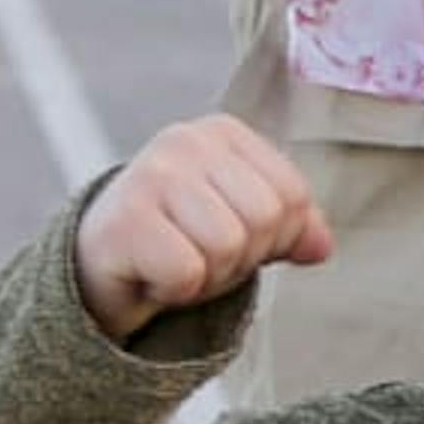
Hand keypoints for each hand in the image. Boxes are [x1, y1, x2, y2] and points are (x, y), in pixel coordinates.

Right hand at [71, 115, 333, 343]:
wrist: (101, 268)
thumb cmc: (181, 240)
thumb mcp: (245, 227)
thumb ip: (291, 229)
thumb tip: (322, 247)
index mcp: (224, 133)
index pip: (293, 195)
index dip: (274, 237)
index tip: (230, 237)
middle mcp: (186, 140)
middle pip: (265, 218)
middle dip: (241, 257)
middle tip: (199, 255)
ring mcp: (150, 174)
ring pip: (228, 245)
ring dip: (208, 276)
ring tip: (176, 262)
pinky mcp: (124, 219)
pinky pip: (187, 272)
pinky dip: (175, 290)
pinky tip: (150, 275)